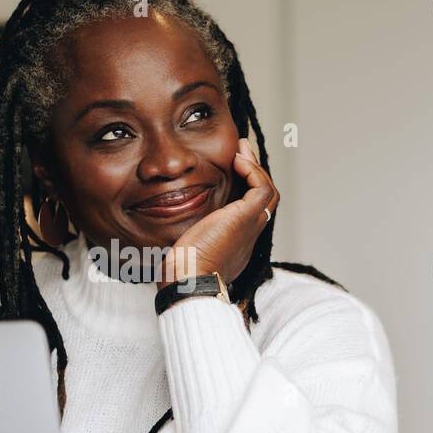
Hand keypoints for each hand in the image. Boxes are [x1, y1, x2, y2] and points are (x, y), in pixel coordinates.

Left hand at [158, 137, 277, 288]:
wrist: (188, 282)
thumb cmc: (179, 272)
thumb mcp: (183, 245)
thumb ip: (182, 232)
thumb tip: (164, 220)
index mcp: (233, 243)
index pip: (245, 210)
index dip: (241, 188)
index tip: (229, 169)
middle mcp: (247, 235)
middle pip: (261, 199)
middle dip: (252, 173)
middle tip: (240, 153)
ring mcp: (250, 227)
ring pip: (267, 193)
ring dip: (256, 168)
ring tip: (241, 150)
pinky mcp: (246, 219)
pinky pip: (262, 189)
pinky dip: (253, 171)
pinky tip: (238, 161)